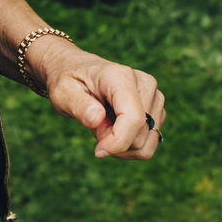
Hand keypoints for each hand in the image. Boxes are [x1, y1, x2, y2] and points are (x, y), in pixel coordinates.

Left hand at [27, 37, 165, 159]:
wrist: (79, 71)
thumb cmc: (70, 82)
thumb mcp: (62, 92)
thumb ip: (77, 105)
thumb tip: (96, 119)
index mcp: (122, 77)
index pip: (133, 118)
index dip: (118, 142)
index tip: (98, 151)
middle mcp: (146, 85)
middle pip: (140, 136)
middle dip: (115, 142)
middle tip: (95, 126)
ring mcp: (156, 98)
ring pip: (146, 144)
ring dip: (122, 146)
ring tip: (104, 126)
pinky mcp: (158, 110)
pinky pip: (148, 144)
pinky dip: (130, 146)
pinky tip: (115, 129)